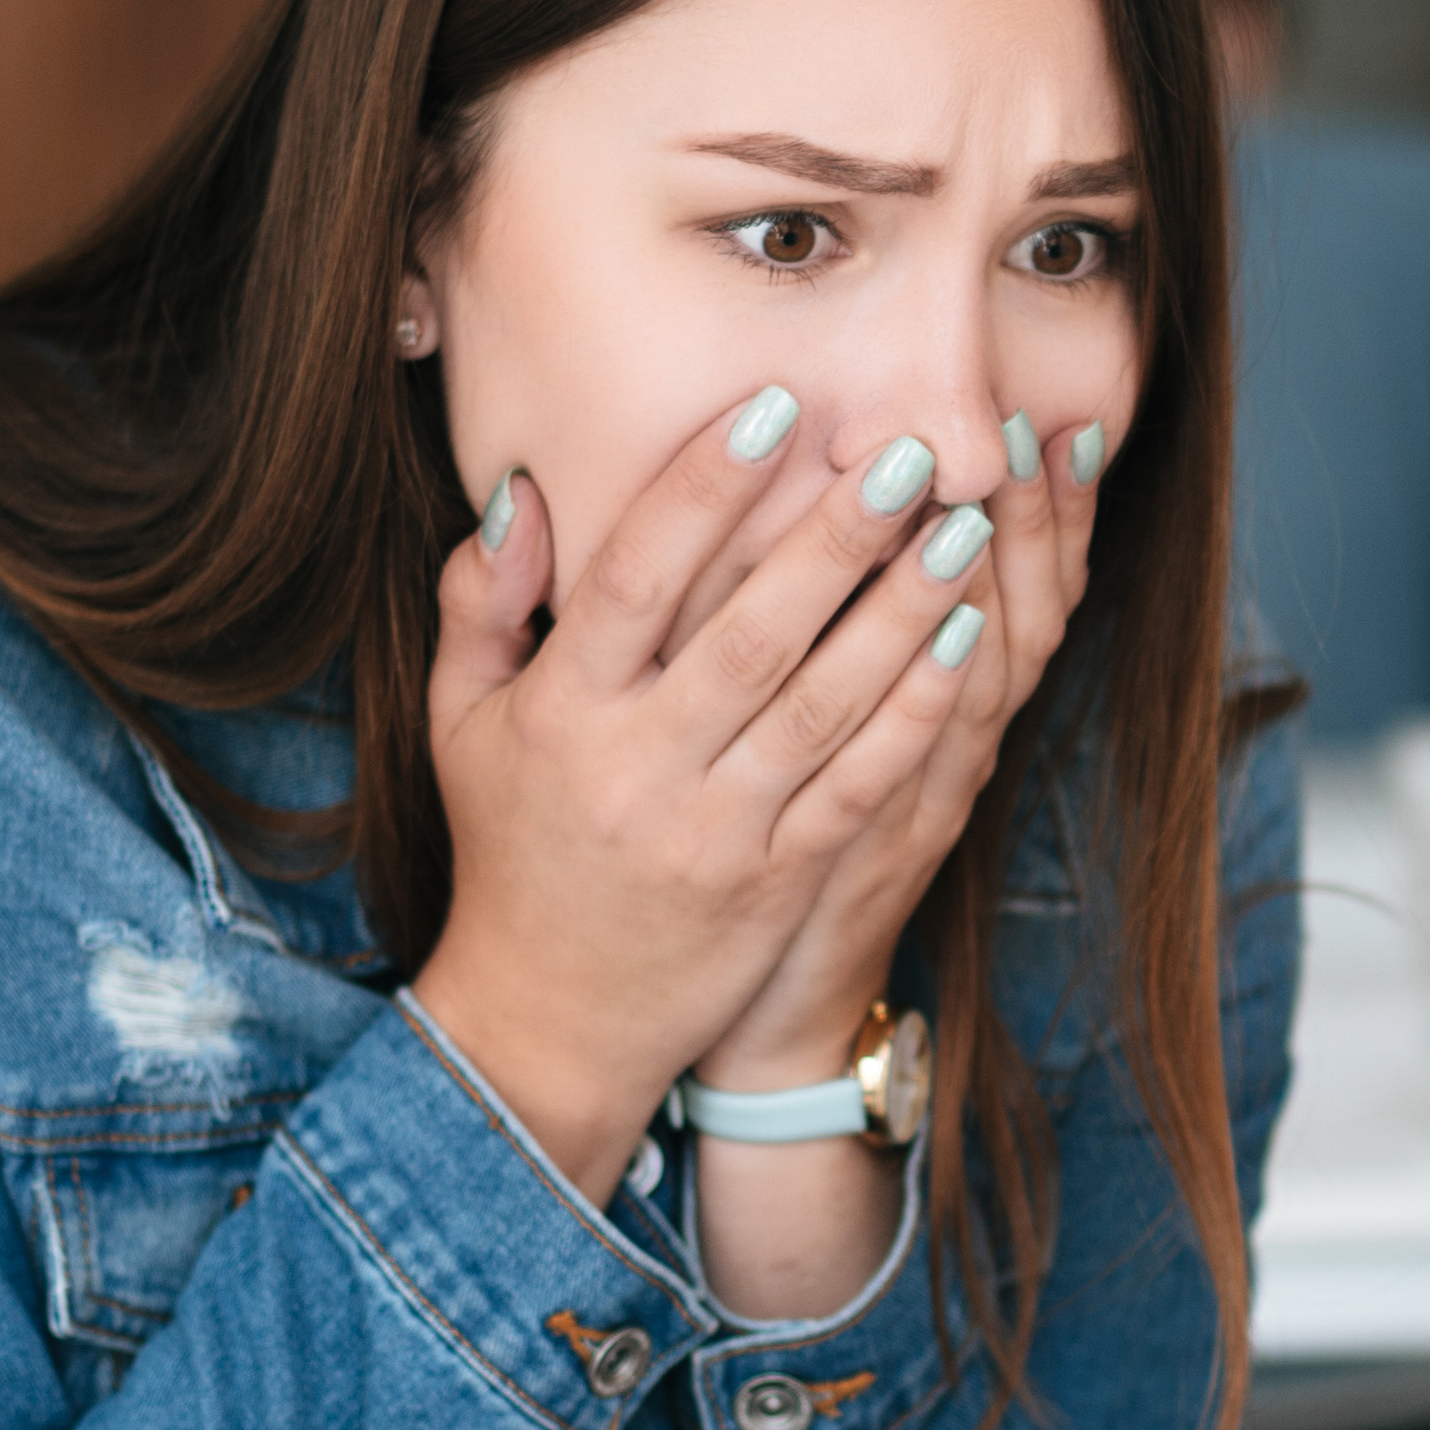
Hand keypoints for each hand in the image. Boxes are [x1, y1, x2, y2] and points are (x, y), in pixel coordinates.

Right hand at [400, 391, 1033, 1193]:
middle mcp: (636, 767)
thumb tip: (521, 490)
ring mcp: (712, 831)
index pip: (633, 577)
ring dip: (902, 613)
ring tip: (967, 529)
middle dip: (836, 537)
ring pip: (823, 706)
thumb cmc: (511, 847)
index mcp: (559, 711)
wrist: (546, 1022)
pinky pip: (857, 787)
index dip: (702, 489)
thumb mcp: (460, 724)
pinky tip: (970, 642)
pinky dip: (916, 713)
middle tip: (913, 452)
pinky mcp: (774, 885)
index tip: (773, 407)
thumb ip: (480, 602)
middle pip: (750, 632)